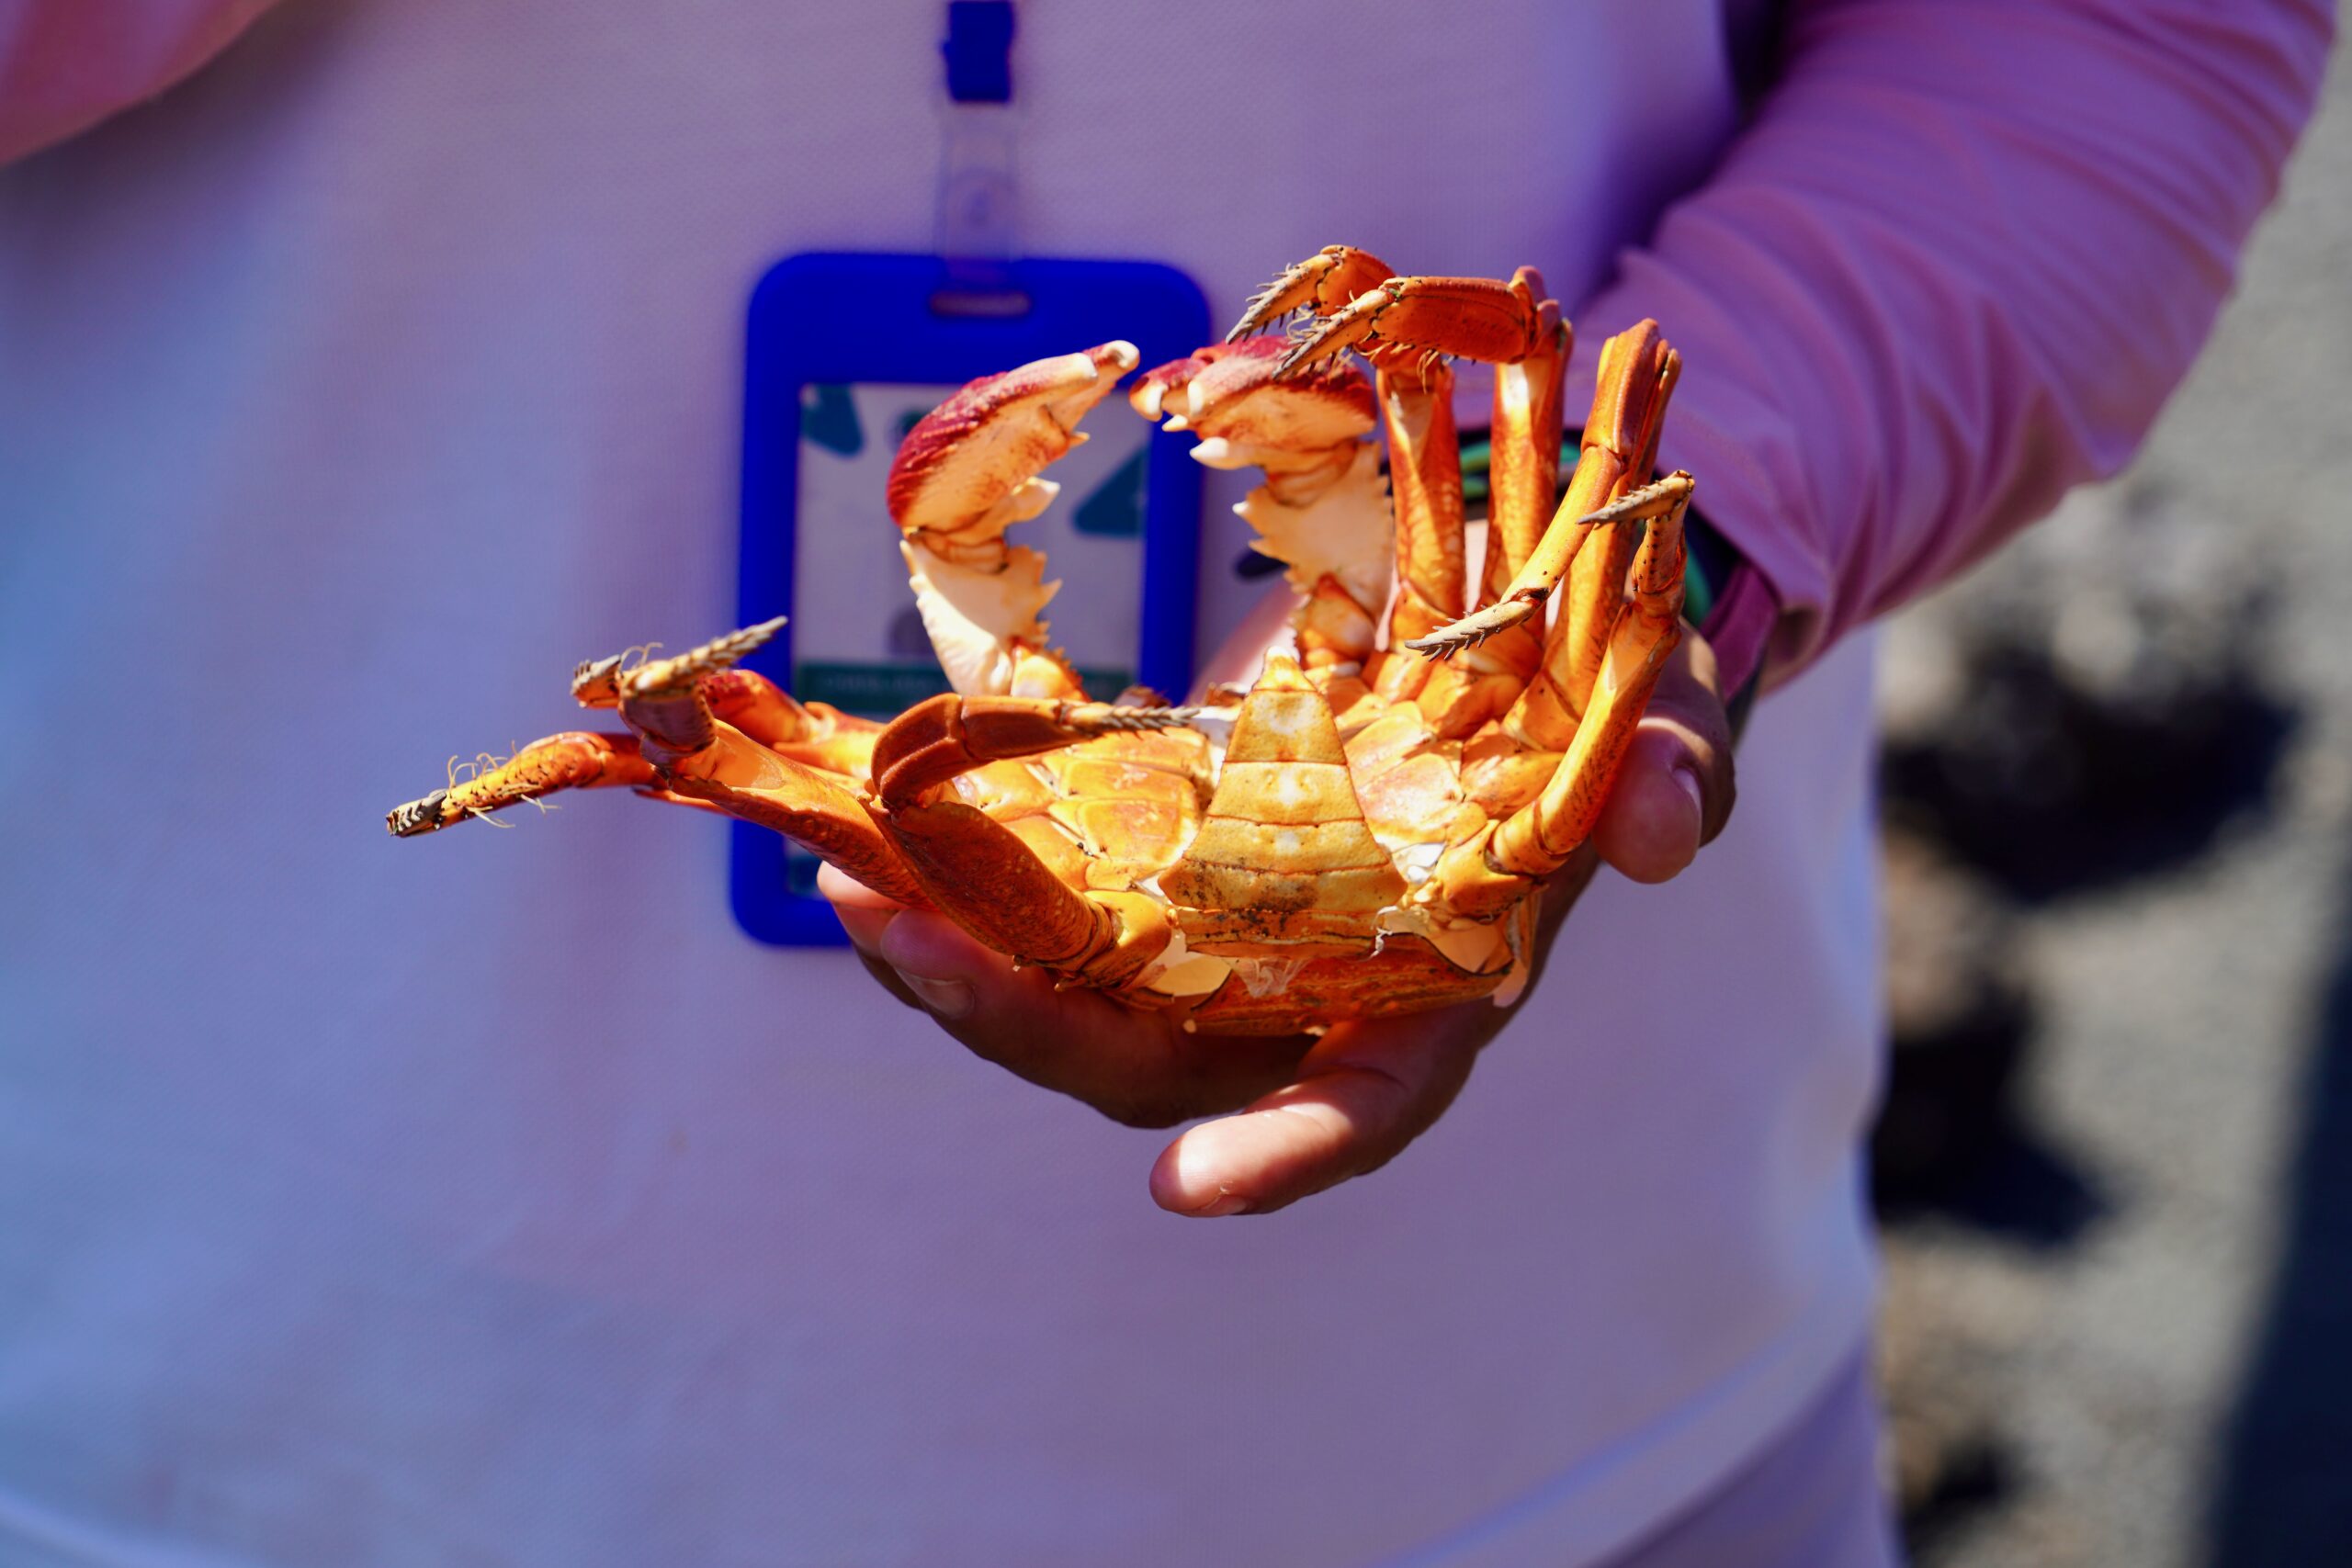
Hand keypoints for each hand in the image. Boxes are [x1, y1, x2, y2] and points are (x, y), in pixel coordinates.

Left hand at [823, 627, 1734, 1214]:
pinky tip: (869, 830)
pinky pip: (1043, 913)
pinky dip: (958, 884)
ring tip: (844, 884)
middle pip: (1157, 1067)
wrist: (1510, 643)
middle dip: (1027, 1028)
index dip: (1289, 1153)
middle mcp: (1311, 992)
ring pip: (1070, 1003)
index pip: (1368, 1103)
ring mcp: (1223, 938)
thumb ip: (1672, 770)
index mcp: (1438, 990)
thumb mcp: (1657, 715)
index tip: (1189, 1189)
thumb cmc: (1598, 706)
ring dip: (955, 964)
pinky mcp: (1158, 870)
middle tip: (903, 941)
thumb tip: (1670, 828)